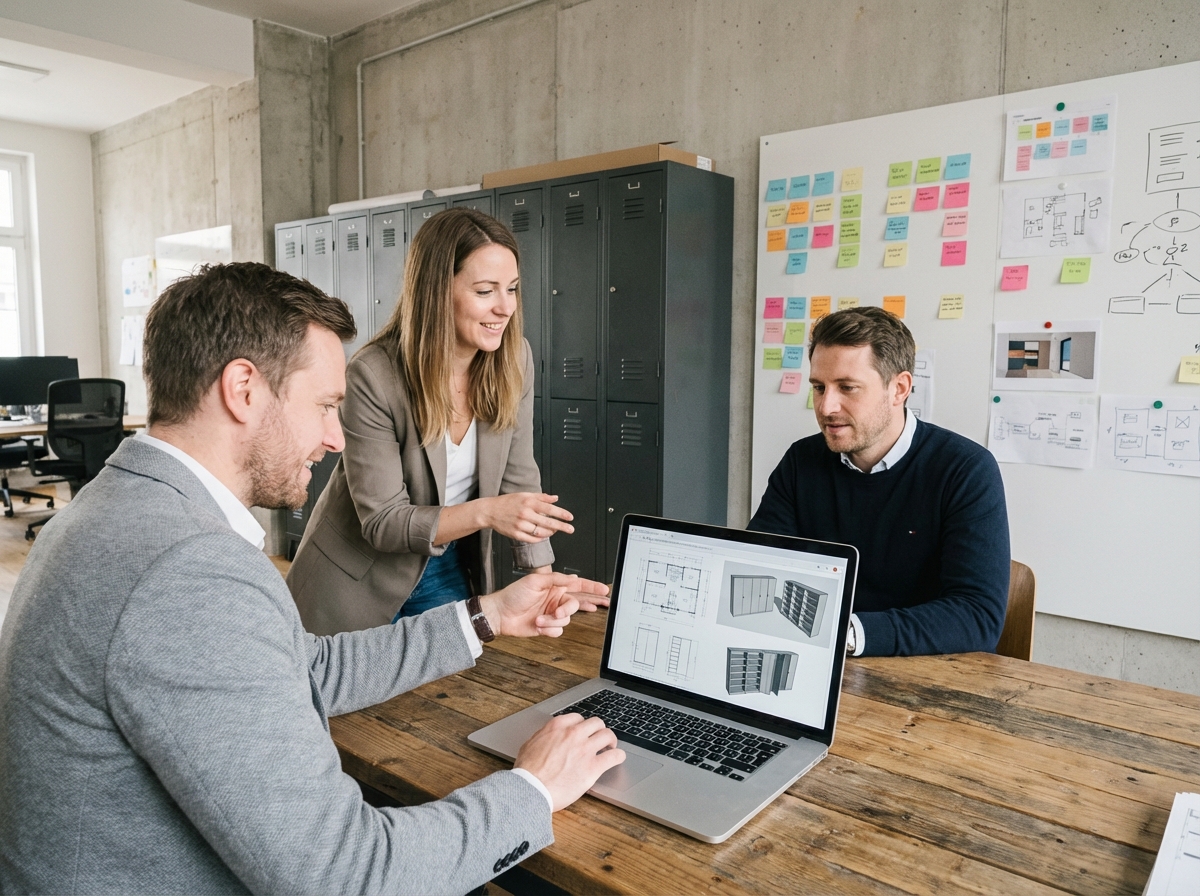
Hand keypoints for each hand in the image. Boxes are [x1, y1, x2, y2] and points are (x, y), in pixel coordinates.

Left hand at [478, 572, 608, 637]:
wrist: (500, 614)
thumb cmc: (513, 595)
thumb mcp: (534, 581)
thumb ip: (556, 579)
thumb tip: (573, 578)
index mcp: (555, 586)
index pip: (579, 586)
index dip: (592, 588)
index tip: (604, 590)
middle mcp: (556, 600)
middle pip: (576, 604)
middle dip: (568, 609)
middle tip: (559, 611)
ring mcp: (552, 614)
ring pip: (566, 620)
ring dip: (552, 620)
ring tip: (538, 618)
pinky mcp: (547, 627)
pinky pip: (558, 630)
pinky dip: (548, 629)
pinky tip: (538, 625)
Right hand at [483, 493, 573, 542]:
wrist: (490, 511)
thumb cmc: (508, 502)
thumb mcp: (524, 495)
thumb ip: (541, 497)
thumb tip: (556, 498)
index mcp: (528, 502)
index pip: (549, 508)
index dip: (561, 513)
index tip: (570, 518)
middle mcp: (525, 513)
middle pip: (548, 522)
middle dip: (561, 526)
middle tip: (571, 529)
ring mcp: (520, 525)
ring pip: (541, 532)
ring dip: (550, 532)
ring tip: (555, 531)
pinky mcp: (515, 534)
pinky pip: (532, 539)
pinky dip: (540, 538)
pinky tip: (543, 535)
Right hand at [514, 713, 625, 810]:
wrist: (530, 789)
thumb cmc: (527, 772)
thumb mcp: (529, 745)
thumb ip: (543, 737)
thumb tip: (547, 738)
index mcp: (557, 727)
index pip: (578, 718)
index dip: (582, 727)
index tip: (584, 733)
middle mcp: (573, 734)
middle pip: (596, 723)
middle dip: (599, 730)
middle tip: (599, 739)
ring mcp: (585, 749)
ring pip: (608, 735)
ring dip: (611, 741)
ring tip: (610, 748)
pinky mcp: (593, 767)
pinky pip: (615, 756)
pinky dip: (618, 756)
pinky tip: (617, 759)